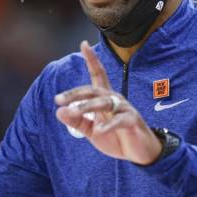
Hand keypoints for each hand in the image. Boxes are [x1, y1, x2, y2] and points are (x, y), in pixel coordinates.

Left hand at [55, 41, 162, 165]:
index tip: (84, 44)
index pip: (98, 75)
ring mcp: (124, 108)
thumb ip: (77, 121)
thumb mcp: (92, 130)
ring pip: (104, 102)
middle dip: (75, 94)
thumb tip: (58, 112)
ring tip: (72, 112)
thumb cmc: (115, 137)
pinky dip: (109, 125)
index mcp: (104, 98)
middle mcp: (114, 99)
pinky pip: (120, 120)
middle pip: (93, 90)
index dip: (92, 60)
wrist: (138, 153)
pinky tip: (98, 130)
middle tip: (58, 100)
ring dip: (86, 107)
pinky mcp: (133, 121)